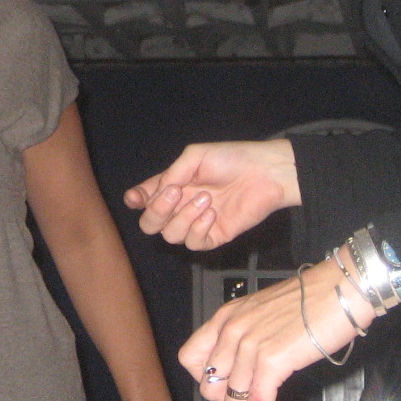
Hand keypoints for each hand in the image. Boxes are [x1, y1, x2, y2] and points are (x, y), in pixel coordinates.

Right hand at [124, 139, 300, 250]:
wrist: (264, 173)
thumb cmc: (231, 159)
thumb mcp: (195, 156)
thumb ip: (171, 174)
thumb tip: (155, 193)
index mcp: (173, 185)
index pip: (144, 198)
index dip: (135, 200)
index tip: (137, 198)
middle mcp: (180, 206)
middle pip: (150, 224)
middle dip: (156, 211)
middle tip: (175, 194)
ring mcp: (196, 223)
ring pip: (170, 236)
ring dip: (184, 217)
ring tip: (206, 199)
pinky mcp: (214, 236)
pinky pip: (194, 243)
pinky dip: (198, 229)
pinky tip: (212, 214)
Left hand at [180, 259, 371, 400]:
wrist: (341, 289)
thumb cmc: (312, 298)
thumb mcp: (264, 312)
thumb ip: (248, 335)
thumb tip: (246, 368)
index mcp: (226, 317)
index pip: (190, 358)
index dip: (206, 381)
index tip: (227, 389)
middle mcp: (231, 330)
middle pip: (209, 387)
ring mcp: (249, 345)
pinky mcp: (272, 360)